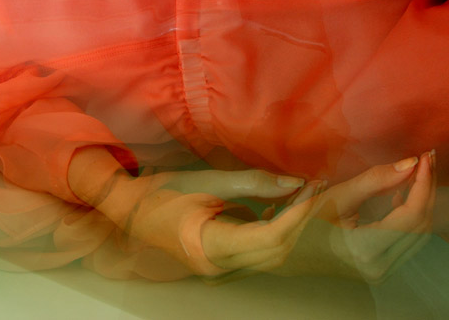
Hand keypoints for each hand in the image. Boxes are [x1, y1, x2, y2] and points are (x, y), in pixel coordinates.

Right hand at [99, 168, 320, 275]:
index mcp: (212, 246)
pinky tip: (276, 207)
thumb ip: (253, 183)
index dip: (296, 214)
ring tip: (304, 194)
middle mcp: (218, 265)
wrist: (131, 210)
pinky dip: (275, 231)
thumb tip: (295, 181)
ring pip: (271, 255)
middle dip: (301, 219)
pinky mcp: (223, 260)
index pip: (269, 237)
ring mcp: (220, 267)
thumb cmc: (164, 192)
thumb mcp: (209, 181)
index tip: (313, 189)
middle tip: (317, 186)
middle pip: (276, 250)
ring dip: (291, 225)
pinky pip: (258, 252)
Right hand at [276, 152, 436, 282]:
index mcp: (365, 250)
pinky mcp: (382, 268)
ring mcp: (381, 272)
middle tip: (427, 159)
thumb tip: (411, 163)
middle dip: (427, 189)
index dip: (423, 184)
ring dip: (422, 201)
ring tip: (419, 173)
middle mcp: (378, 267)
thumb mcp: (338, 195)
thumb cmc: (305, 222)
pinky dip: (411, 215)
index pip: (411, 215)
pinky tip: (401, 195)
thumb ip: (376, 179)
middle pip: (421, 225)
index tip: (425, 157)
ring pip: (418, 234)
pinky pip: (408, 240)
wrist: (290, 253)